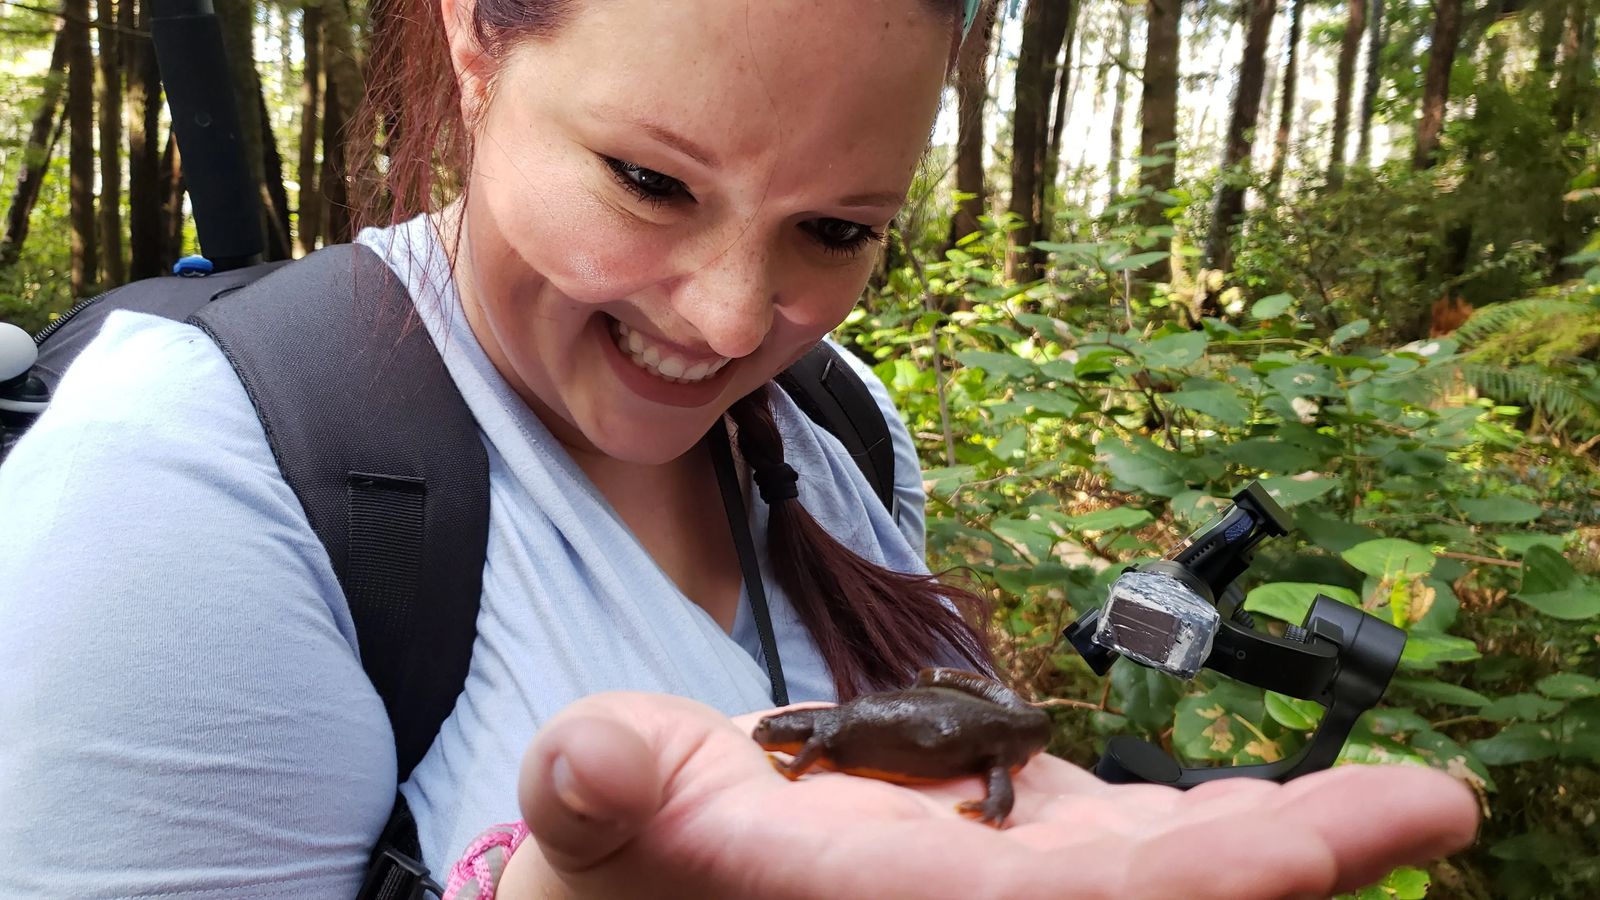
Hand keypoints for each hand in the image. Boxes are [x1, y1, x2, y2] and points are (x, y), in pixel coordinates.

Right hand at [502, 693, 1477, 899]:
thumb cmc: (620, 846)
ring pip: (1160, 880)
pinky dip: (1204, 836)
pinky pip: (1123, 855)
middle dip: (1292, 867)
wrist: (644, 878)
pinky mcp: (995, 855)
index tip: (1334, 839)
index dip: (1217, 878)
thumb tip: (595, 763)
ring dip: (1277, 852)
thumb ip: (604, 782)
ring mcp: (992, 888)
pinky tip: (1260, 816)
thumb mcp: (596, 799)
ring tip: (1393, 810)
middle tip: (1430, 809)